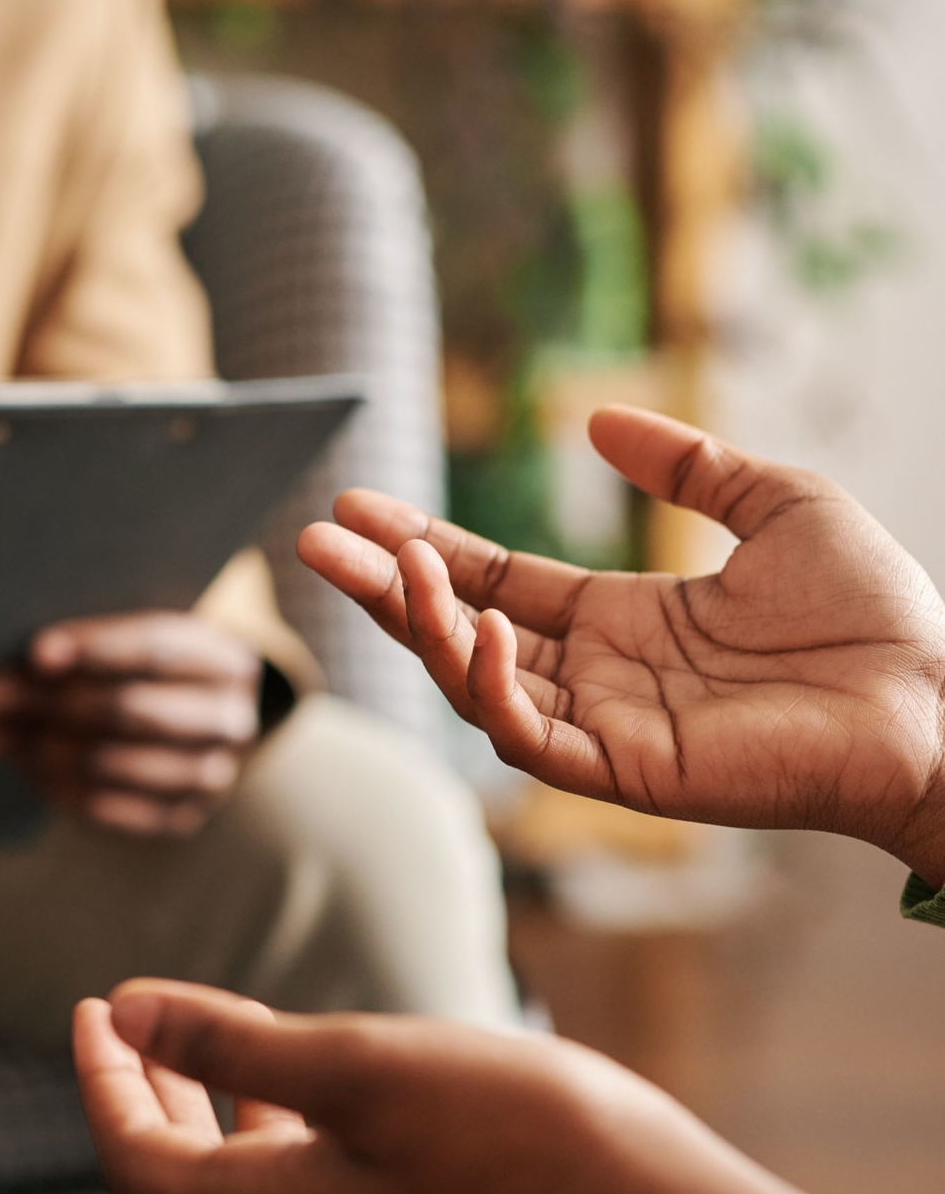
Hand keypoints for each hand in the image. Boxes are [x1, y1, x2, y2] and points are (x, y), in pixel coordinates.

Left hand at [0, 612, 261, 837]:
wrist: (192, 726)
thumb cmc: (146, 670)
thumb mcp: (135, 643)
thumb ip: (84, 647)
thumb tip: (1, 674)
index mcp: (225, 658)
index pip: (159, 647)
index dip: (96, 648)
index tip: (37, 653)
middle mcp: (230, 719)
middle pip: (131, 708)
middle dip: (49, 701)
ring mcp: (211, 776)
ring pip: (115, 762)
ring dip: (41, 748)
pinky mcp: (182, 818)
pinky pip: (112, 810)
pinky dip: (60, 789)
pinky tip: (22, 769)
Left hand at [74, 979, 835, 1193]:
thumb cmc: (505, 1129)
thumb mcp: (353, 1064)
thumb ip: (229, 1041)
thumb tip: (125, 1013)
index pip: (137, 1155)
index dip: (102, 1079)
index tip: (92, 1005)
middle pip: (181, 1168)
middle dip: (145, 1086)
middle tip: (125, 1013)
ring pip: (242, 1169)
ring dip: (209, 1097)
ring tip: (200, 1026)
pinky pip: (303, 1173)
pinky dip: (274, 1114)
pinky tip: (301, 1068)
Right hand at [298, 407, 944, 885]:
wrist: (941, 696)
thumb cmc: (875, 612)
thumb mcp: (775, 503)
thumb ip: (685, 464)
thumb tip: (596, 420)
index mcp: (618, 622)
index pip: (492, 582)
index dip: (425, 544)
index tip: (359, 505)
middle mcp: (593, 677)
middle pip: (456, 630)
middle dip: (383, 587)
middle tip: (312, 539)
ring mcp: (602, 729)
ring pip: (473, 683)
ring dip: (423, 624)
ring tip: (386, 561)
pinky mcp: (623, 773)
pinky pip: (528, 735)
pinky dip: (488, 684)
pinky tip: (475, 623)